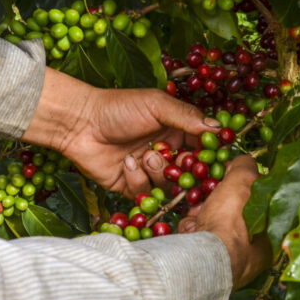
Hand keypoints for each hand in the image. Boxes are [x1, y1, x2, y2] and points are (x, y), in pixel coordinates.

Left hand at [22, 68, 220, 196]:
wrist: (80, 123)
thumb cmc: (118, 108)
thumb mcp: (156, 105)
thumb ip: (187, 117)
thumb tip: (219, 128)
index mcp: (176, 132)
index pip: (202, 150)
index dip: (208, 158)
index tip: (212, 162)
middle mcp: (165, 154)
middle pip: (188, 174)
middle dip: (185, 171)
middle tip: (178, 164)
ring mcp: (148, 172)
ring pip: (168, 186)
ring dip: (158, 173)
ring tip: (145, 156)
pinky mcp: (130, 187)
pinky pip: (145, 194)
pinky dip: (137, 180)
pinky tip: (125, 163)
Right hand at [177, 156, 271, 288]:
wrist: (206, 260)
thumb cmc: (232, 222)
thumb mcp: (244, 181)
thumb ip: (245, 166)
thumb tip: (242, 162)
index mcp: (275, 230)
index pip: (258, 199)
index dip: (240, 185)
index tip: (225, 178)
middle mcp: (258, 249)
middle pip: (233, 212)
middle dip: (215, 202)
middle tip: (204, 197)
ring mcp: (233, 260)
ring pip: (214, 225)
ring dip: (199, 215)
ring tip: (194, 216)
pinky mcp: (209, 267)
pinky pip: (200, 240)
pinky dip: (192, 231)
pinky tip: (190, 231)